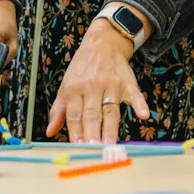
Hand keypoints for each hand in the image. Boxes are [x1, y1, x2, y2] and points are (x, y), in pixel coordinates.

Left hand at [46, 19, 148, 143]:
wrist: (102, 42)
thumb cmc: (82, 68)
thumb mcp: (66, 85)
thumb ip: (59, 110)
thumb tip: (50, 132)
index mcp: (74, 89)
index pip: (74, 115)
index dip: (76, 132)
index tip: (77, 148)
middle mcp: (92, 87)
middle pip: (92, 114)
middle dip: (92, 133)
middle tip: (93, 150)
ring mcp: (111, 85)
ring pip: (111, 109)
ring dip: (111, 127)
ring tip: (110, 145)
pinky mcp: (127, 83)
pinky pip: (135, 95)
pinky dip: (140, 104)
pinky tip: (143, 115)